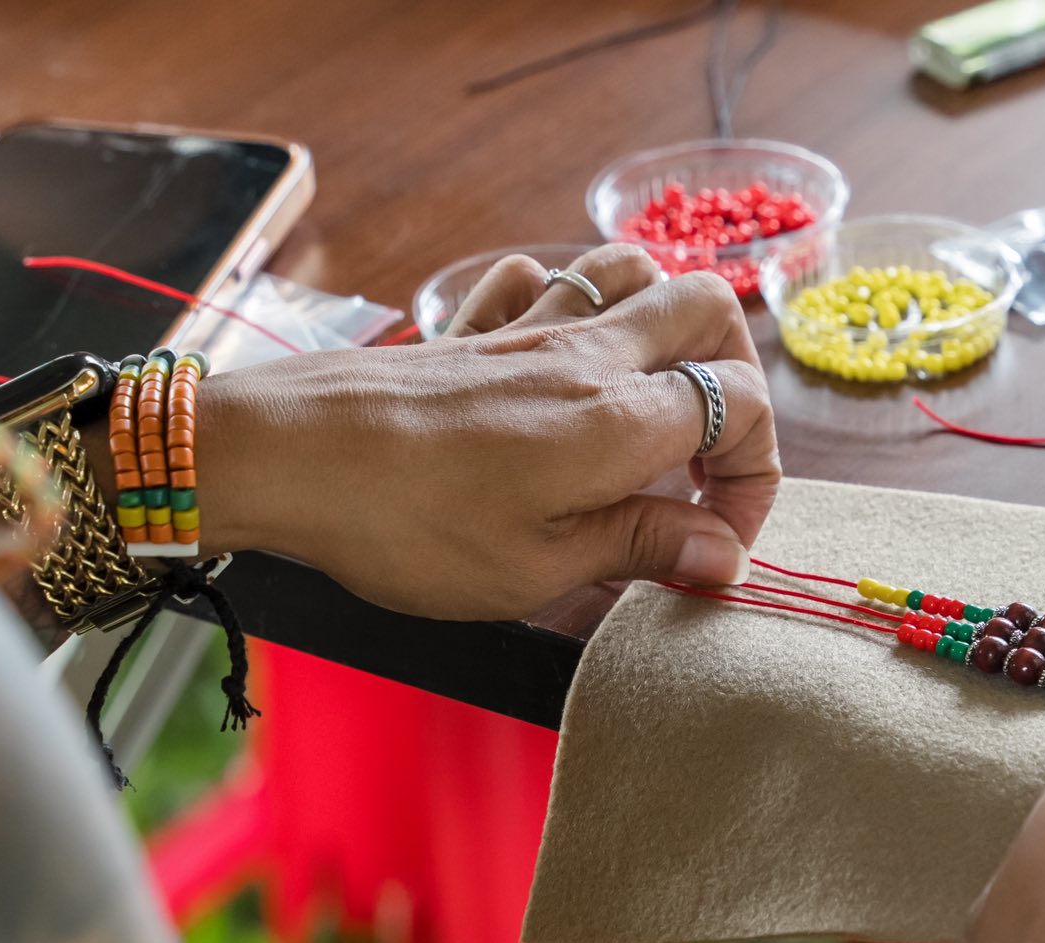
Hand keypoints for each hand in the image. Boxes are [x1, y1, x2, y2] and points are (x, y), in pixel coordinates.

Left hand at [196, 244, 779, 619]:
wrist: (287, 457)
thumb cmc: (409, 527)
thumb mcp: (539, 570)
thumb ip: (642, 547)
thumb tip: (725, 555)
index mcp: (620, 419)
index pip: (744, 408)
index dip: (756, 478)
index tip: (720, 541)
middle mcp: (587, 354)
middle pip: (708, 309)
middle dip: (735, 374)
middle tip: (706, 456)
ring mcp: (525, 329)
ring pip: (631, 271)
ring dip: (662, 321)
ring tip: (649, 396)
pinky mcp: (468, 329)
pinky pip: (536, 278)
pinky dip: (563, 302)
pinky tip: (550, 355)